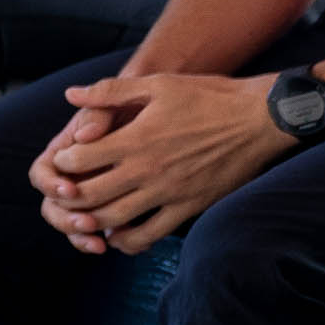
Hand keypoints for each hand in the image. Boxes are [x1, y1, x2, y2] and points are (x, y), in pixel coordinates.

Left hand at [33, 70, 282, 252]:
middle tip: (63, 194)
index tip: (62, 161)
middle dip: (67, 198)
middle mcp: (147, 169)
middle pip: (89, 196)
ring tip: (83, 217)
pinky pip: (151, 234)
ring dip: (91, 222)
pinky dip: (128, 239)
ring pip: (115, 220)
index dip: (62, 163)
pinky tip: (118, 234)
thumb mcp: (158, 84)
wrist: (262, 119)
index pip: (78, 161)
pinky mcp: (191, 206)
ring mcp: (169, 192)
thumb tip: (70, 95)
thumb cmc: (209, 97)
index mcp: (135, 139)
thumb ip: (110, 92)